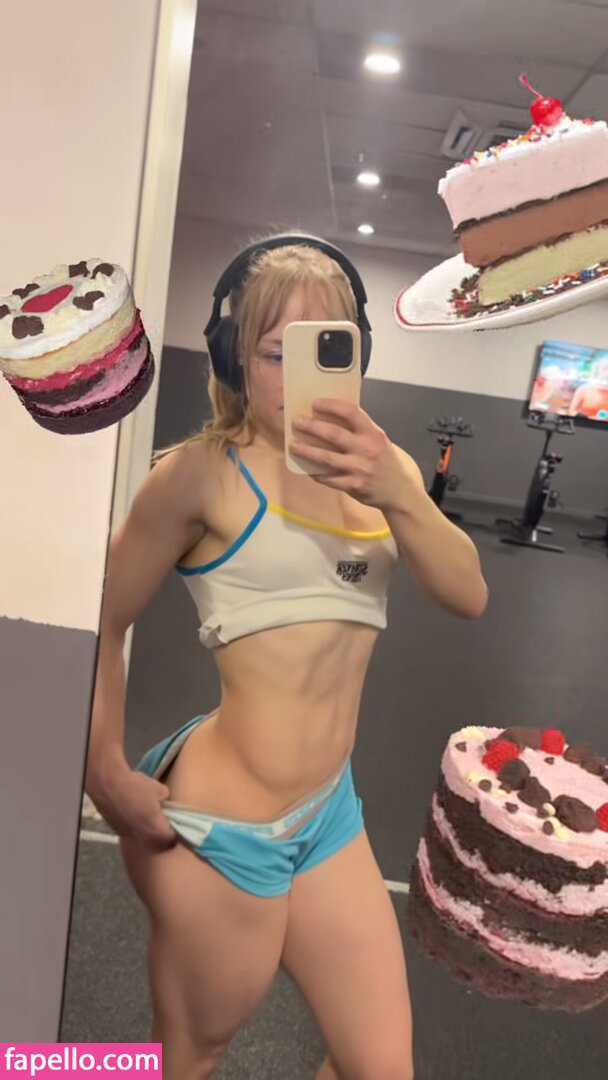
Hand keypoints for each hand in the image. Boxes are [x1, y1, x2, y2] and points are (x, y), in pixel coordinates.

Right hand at [88, 769, 177, 849]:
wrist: (108, 786)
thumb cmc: (136, 788)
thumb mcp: (160, 789)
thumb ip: (166, 799)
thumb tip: (164, 800)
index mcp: (156, 831)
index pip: (172, 839)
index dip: (175, 830)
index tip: (175, 821)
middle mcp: (143, 839)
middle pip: (157, 841)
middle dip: (161, 832)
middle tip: (163, 819)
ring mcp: (128, 836)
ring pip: (143, 837)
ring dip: (147, 829)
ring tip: (148, 814)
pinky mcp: (117, 830)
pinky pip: (132, 831)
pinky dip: (135, 825)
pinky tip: (135, 812)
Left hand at [289, 398, 422, 510]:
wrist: (399, 490)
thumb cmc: (385, 461)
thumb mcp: (378, 440)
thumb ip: (360, 429)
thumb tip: (331, 416)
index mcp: (373, 434)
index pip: (352, 413)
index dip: (332, 406)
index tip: (316, 403)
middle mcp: (366, 450)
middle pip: (334, 434)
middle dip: (312, 427)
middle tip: (297, 421)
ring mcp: (358, 469)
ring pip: (326, 458)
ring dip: (306, 450)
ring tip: (293, 445)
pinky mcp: (352, 485)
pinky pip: (327, 478)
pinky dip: (315, 472)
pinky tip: (305, 467)